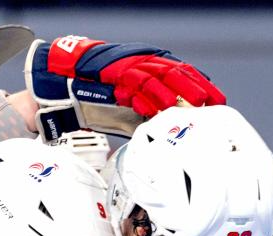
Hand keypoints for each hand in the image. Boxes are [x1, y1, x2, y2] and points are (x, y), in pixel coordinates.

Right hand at [25, 35, 225, 141]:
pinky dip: (147, 97)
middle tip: (215, 103)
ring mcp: (126, 68)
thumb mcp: (122, 102)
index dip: (197, 86)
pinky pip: (135, 85)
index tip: (216, 101)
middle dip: (196, 89)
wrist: (57, 80)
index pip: (177, 75)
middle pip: (175, 74)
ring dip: (179, 91)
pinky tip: (160, 108)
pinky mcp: (113, 75)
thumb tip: (158, 132)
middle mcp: (137, 65)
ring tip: (196, 104)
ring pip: (159, 76)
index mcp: (142, 69)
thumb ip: (141, 112)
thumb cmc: (88, 93)